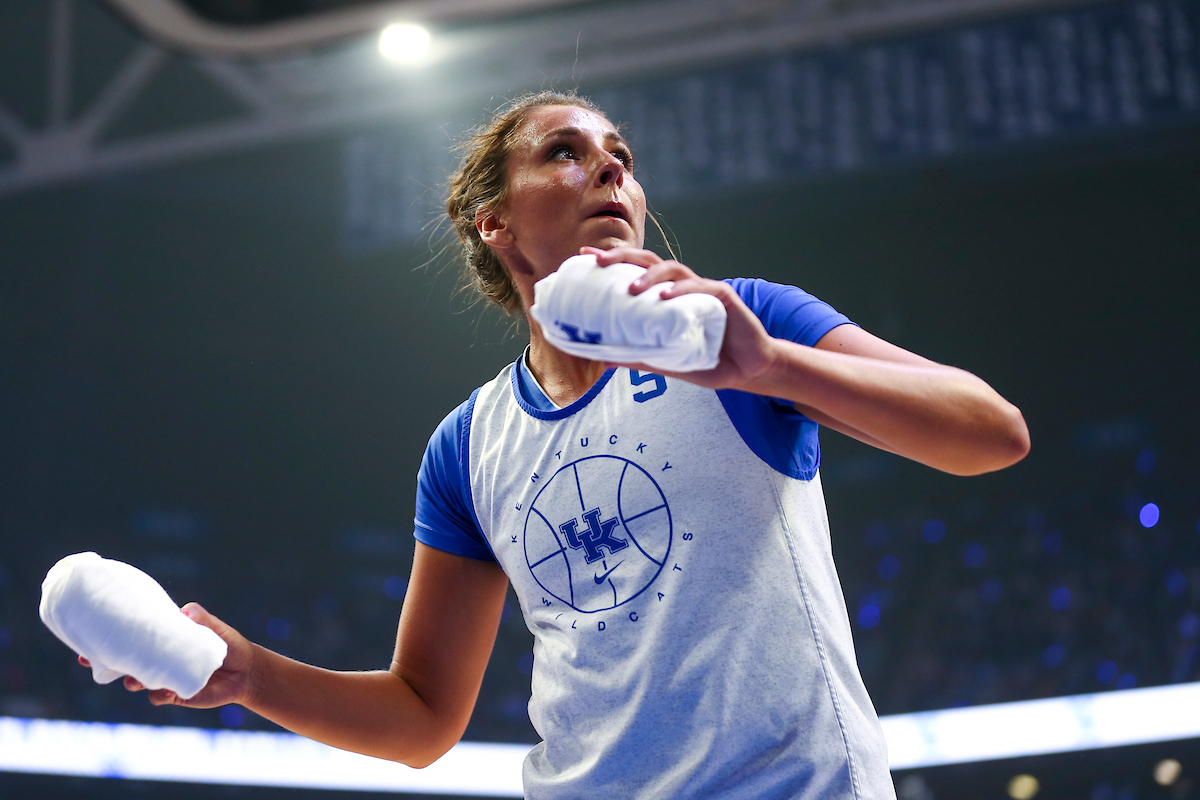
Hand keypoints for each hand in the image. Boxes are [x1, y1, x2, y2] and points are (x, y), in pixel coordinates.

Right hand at [78, 603, 256, 708]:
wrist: (246, 671)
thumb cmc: (227, 643)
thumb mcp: (214, 627)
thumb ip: (199, 618)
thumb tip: (182, 612)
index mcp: (163, 639)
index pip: (132, 636)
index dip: (109, 637)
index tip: (87, 635)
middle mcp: (158, 659)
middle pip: (124, 661)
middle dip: (106, 661)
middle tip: (92, 660)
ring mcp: (164, 677)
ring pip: (137, 680)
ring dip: (131, 679)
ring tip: (134, 678)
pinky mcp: (175, 694)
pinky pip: (158, 697)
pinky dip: (159, 693)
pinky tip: (166, 689)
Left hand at [580, 246, 779, 390]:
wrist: (749, 369)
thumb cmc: (709, 360)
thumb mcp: (668, 361)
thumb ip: (639, 356)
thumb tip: (601, 359)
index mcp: (666, 295)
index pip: (635, 270)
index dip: (612, 260)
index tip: (584, 258)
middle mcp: (682, 287)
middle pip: (649, 261)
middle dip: (622, 257)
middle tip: (598, 262)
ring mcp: (703, 289)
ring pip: (673, 270)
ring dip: (650, 276)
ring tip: (631, 289)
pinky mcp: (723, 298)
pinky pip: (700, 288)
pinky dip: (681, 290)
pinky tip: (666, 296)